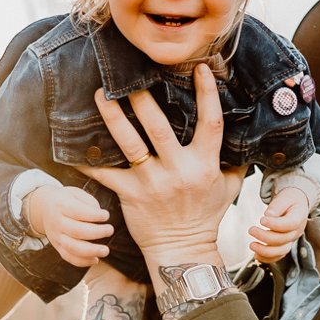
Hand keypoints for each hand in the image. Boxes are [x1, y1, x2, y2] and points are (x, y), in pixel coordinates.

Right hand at [25, 184, 114, 267]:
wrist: (44, 208)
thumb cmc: (67, 199)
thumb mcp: (76, 193)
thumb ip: (89, 203)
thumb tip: (102, 217)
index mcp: (61, 205)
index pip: (77, 211)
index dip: (94, 215)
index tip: (106, 215)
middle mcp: (56, 222)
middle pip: (76, 231)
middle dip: (96, 232)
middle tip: (110, 230)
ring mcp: (56, 236)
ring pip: (72, 247)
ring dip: (91, 251)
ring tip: (106, 250)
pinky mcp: (57, 247)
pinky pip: (69, 257)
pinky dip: (83, 261)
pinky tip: (96, 259)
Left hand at [78, 63, 242, 268]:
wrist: (183, 250)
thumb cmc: (207, 216)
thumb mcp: (230, 187)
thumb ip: (237, 160)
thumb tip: (248, 133)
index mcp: (204, 164)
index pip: (211, 122)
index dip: (207, 94)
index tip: (201, 68)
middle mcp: (178, 170)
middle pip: (159, 127)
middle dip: (143, 99)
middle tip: (129, 77)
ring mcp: (153, 182)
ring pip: (130, 144)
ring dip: (114, 118)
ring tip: (101, 95)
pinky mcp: (131, 194)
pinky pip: (106, 175)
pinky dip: (89, 162)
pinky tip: (72, 148)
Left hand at [248, 184, 310, 263]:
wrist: (295, 205)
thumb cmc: (289, 200)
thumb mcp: (285, 197)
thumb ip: (277, 205)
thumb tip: (268, 215)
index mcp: (299, 217)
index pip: (290, 224)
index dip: (275, 224)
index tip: (261, 220)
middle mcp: (297, 231)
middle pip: (283, 239)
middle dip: (265, 237)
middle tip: (251, 230)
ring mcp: (291, 240)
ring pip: (281, 251)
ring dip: (265, 251)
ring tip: (252, 245)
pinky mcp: (285, 245)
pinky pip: (278, 256)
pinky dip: (266, 258)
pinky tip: (256, 254)